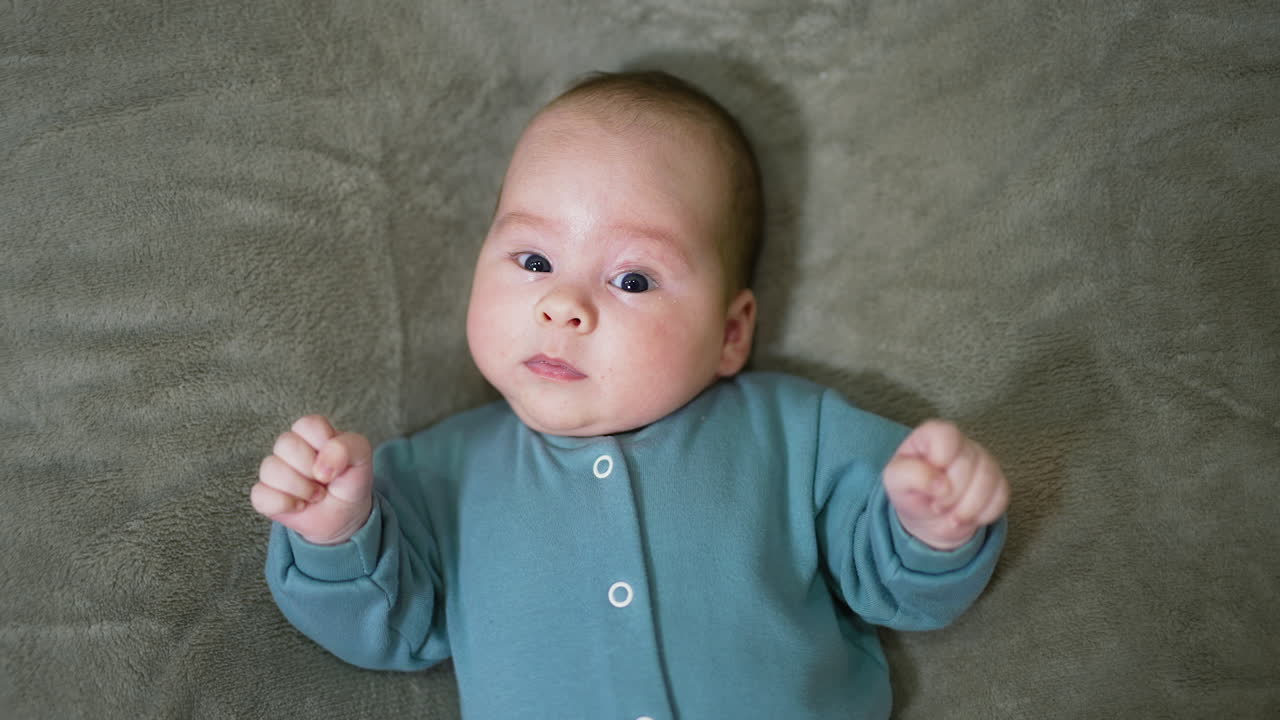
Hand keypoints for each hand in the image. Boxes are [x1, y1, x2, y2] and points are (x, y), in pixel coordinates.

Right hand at [250, 415, 373, 545]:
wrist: (345, 515)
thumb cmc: (351, 481)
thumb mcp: (362, 458)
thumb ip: (348, 448)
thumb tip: (320, 467)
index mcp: (312, 432)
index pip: (307, 425)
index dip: (325, 446)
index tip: (337, 462)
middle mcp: (289, 448)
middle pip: (286, 444)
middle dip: (312, 469)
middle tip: (326, 482)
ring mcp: (274, 471)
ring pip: (271, 469)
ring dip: (301, 489)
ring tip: (315, 495)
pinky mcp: (264, 495)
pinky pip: (260, 495)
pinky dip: (284, 504)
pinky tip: (299, 506)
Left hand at [883, 420, 1008, 550]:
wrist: (929, 516)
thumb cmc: (910, 491)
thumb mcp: (895, 482)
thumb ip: (911, 475)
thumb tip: (941, 484)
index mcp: (931, 435)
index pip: (946, 435)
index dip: (940, 461)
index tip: (930, 483)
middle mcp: (961, 443)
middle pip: (968, 463)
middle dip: (951, 495)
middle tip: (937, 506)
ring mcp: (983, 460)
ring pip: (988, 479)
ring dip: (968, 508)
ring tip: (951, 517)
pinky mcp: (998, 480)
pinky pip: (1001, 496)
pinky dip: (983, 514)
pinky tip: (967, 516)